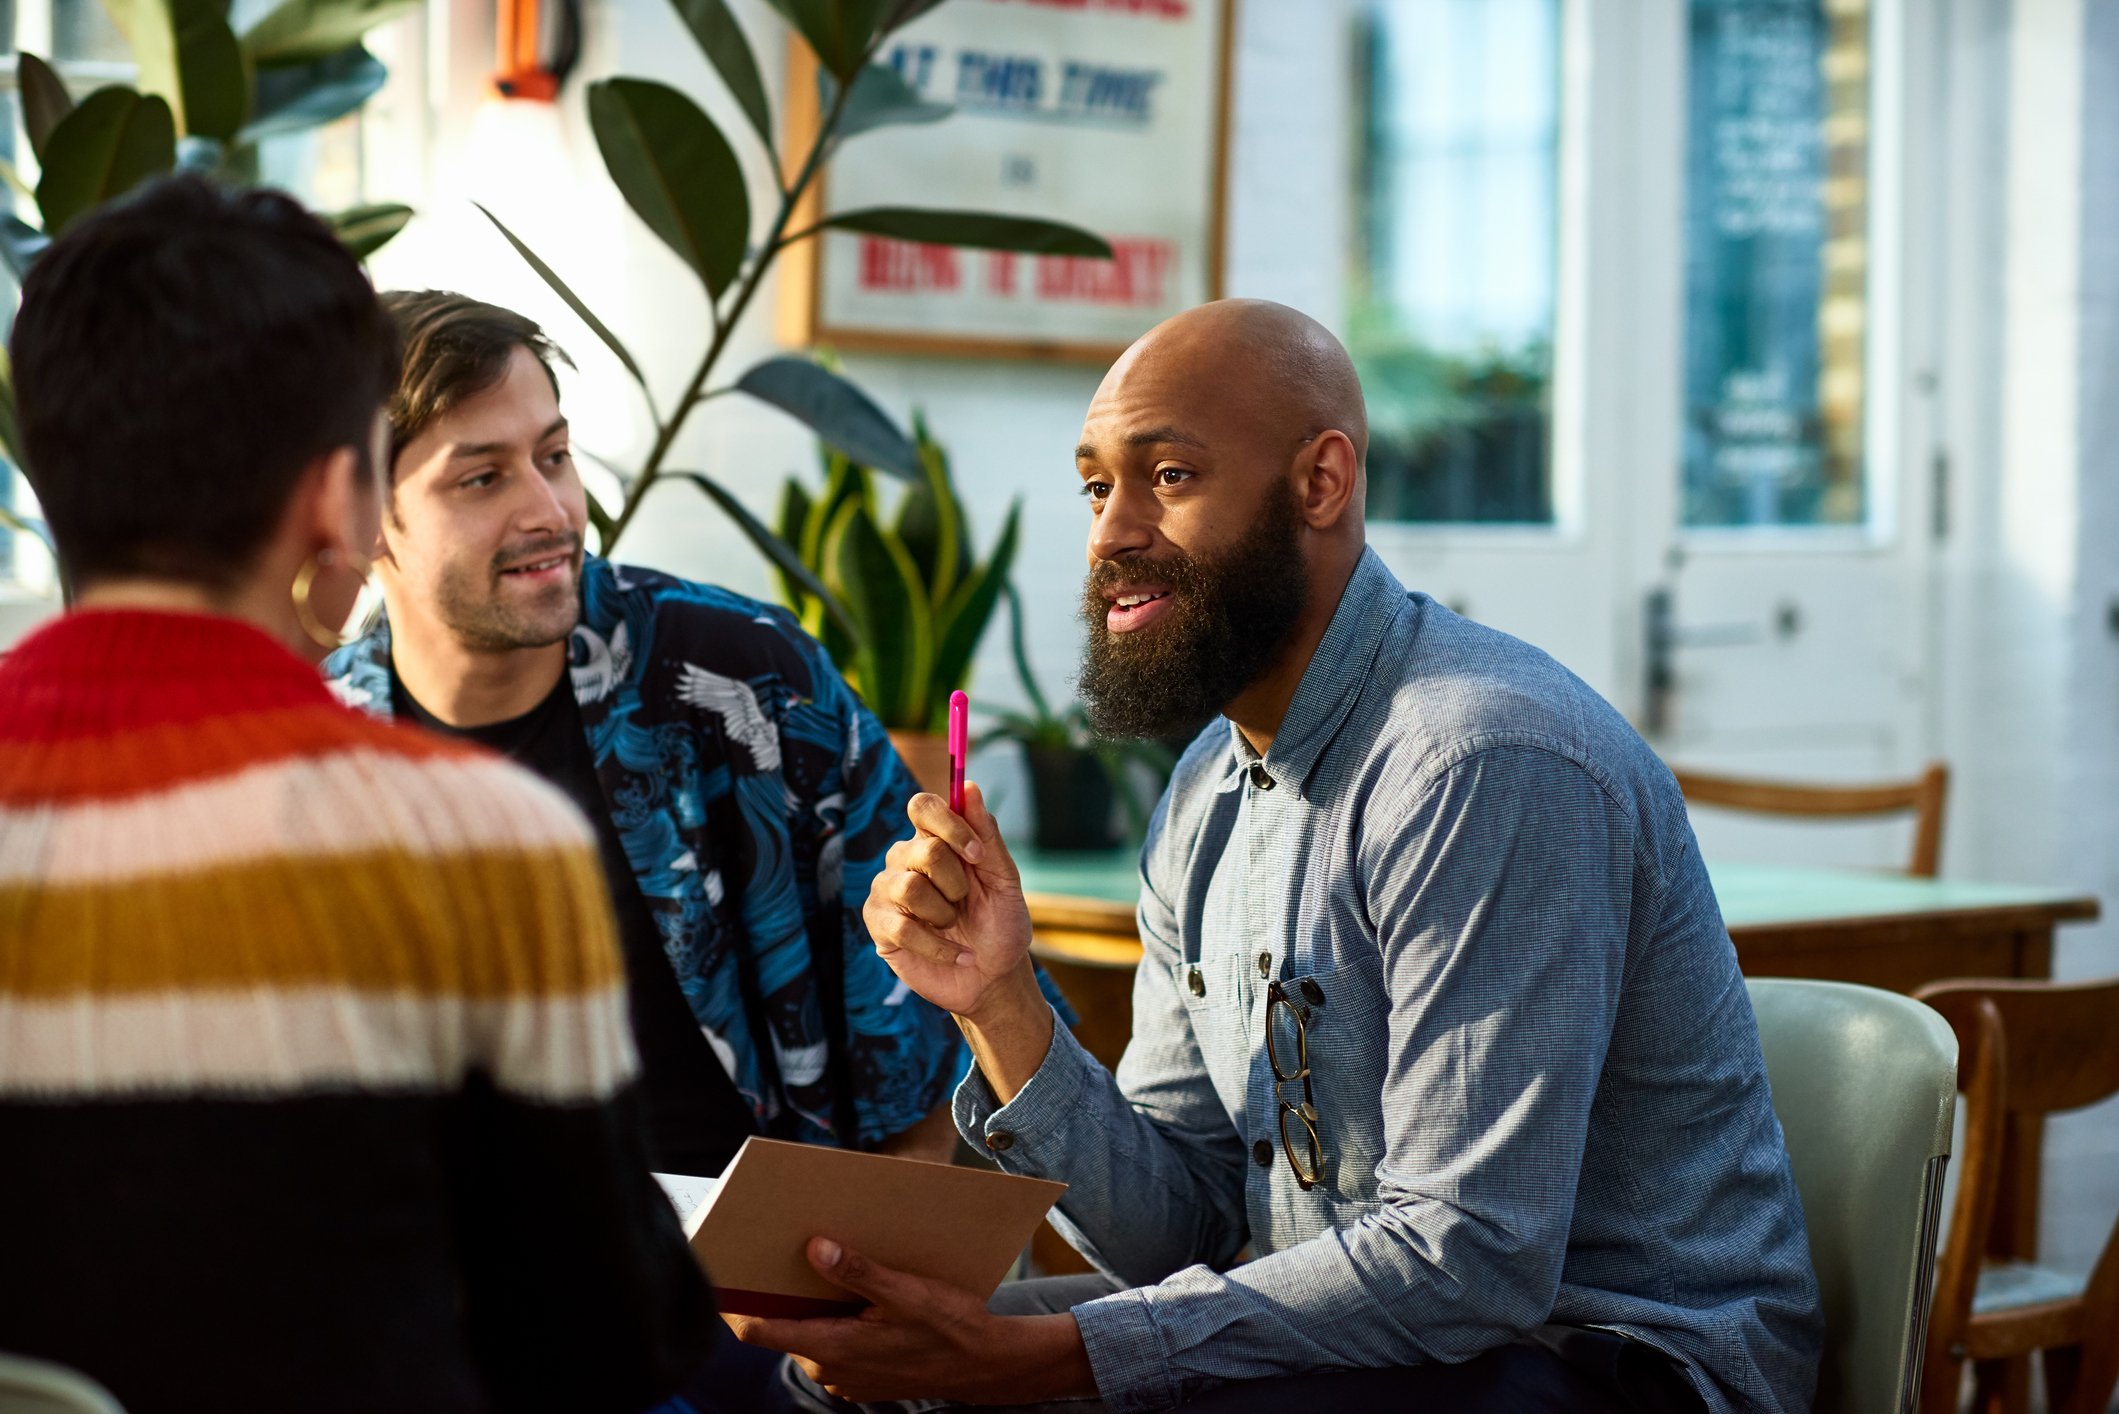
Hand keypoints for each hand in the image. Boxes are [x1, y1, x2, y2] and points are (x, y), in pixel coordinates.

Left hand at [727, 1238, 1093, 1404]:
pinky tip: (854, 1290)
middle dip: (778, 1288)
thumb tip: (815, 1247)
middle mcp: (829, 1367)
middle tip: (778, 1244)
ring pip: (808, 1332)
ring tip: (819, 1259)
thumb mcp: (908, 1292)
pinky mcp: (859, 1375)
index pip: (758, 1329)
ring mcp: (843, 1375)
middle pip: (783, 1324)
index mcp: (832, 1347)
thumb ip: (859, 1272)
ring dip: (810, 1302)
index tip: (719, 1269)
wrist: (985, 1365)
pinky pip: (831, 1341)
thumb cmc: (950, 1327)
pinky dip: (833, 1316)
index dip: (732, 1301)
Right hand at [863, 783, 1035, 1018]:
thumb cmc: (999, 924)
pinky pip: (903, 928)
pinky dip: (941, 946)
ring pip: (910, 888)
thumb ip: (987, 835)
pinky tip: (958, 955)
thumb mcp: (1004, 880)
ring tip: (955, 926)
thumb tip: (968, 787)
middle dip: (957, 882)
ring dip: (945, 914)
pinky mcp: (879, 925)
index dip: (949, 825)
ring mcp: (887, 891)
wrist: (994, 976)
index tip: (977, 855)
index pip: (923, 807)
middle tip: (966, 902)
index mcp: (935, 840)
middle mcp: (905, 859)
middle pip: (923, 849)